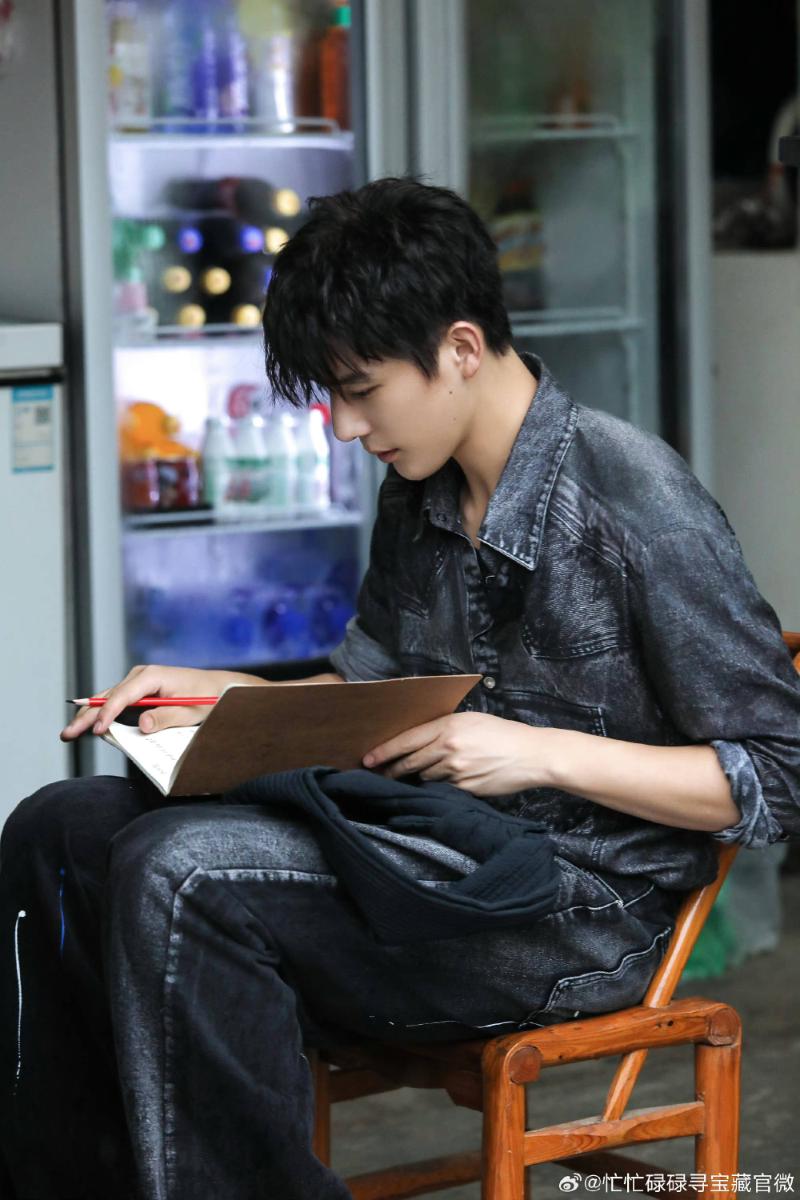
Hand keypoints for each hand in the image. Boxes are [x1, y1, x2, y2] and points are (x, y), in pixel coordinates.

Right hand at [60, 664, 232, 740]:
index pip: (121, 696)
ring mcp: (138, 682)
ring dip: (89, 715)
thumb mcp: (190, 711)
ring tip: (70, 732)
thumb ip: (165, 718)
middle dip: (86, 716)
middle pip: (107, 697)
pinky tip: (90, 726)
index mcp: (152, 676)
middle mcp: (141, 676)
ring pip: (107, 699)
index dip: (107, 715)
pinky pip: (117, 702)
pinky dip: (103, 714)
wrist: (220, 688)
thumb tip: (142, 725)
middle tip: (67, 734)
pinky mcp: (140, 691)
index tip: (96, 731)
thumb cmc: (207, 698)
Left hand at [362, 712, 556, 796]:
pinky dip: (440, 786)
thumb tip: (420, 740)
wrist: (531, 755)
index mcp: (449, 726)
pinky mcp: (465, 789)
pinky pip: (443, 789)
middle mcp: (449, 747)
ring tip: (412, 777)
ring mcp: (456, 770)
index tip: (368, 758)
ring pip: (425, 777)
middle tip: (380, 773)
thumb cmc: (503, 734)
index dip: (384, 751)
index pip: (407, 740)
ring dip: (418, 777)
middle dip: (393, 769)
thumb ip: (445, 728)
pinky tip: (442, 783)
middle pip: (410, 762)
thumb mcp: (471, 721)